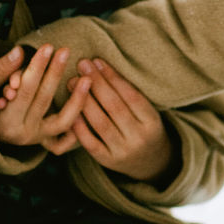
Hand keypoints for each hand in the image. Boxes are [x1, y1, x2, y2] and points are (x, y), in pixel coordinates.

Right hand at [0, 44, 91, 150]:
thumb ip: (0, 70)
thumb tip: (19, 51)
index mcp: (6, 123)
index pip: (25, 91)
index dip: (36, 68)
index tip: (47, 47)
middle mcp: (25, 134)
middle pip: (44, 100)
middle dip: (55, 73)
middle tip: (65, 50)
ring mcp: (39, 139)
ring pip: (63, 120)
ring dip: (77, 98)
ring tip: (87, 78)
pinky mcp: (49, 140)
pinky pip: (69, 132)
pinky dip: (78, 117)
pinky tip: (88, 99)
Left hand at [65, 58, 175, 181]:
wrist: (150, 162)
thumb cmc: (144, 128)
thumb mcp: (147, 112)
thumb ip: (129, 94)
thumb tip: (100, 65)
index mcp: (152, 122)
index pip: (131, 95)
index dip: (113, 77)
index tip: (97, 61)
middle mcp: (139, 138)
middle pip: (114, 107)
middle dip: (96, 84)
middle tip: (82, 66)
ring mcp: (123, 151)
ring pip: (100, 123)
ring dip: (84, 100)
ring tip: (72, 82)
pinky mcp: (108, 161)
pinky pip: (91, 143)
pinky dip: (79, 126)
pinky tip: (71, 110)